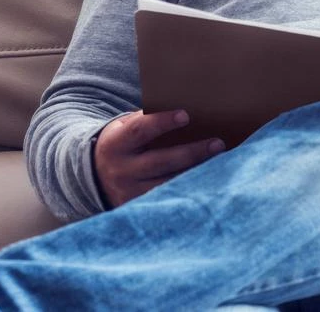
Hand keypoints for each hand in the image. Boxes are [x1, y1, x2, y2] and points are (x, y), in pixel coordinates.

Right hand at [93, 109, 224, 207]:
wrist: (97, 176)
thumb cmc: (124, 143)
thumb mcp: (126, 128)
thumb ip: (147, 120)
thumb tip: (189, 111)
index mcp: (116, 144)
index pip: (139, 131)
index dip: (162, 122)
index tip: (186, 115)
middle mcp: (121, 171)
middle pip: (160, 162)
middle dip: (191, 152)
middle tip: (218, 143)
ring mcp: (130, 193)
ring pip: (168, 184)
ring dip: (196, 173)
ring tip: (222, 162)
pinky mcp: (139, 208)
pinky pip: (168, 198)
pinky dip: (190, 189)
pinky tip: (211, 180)